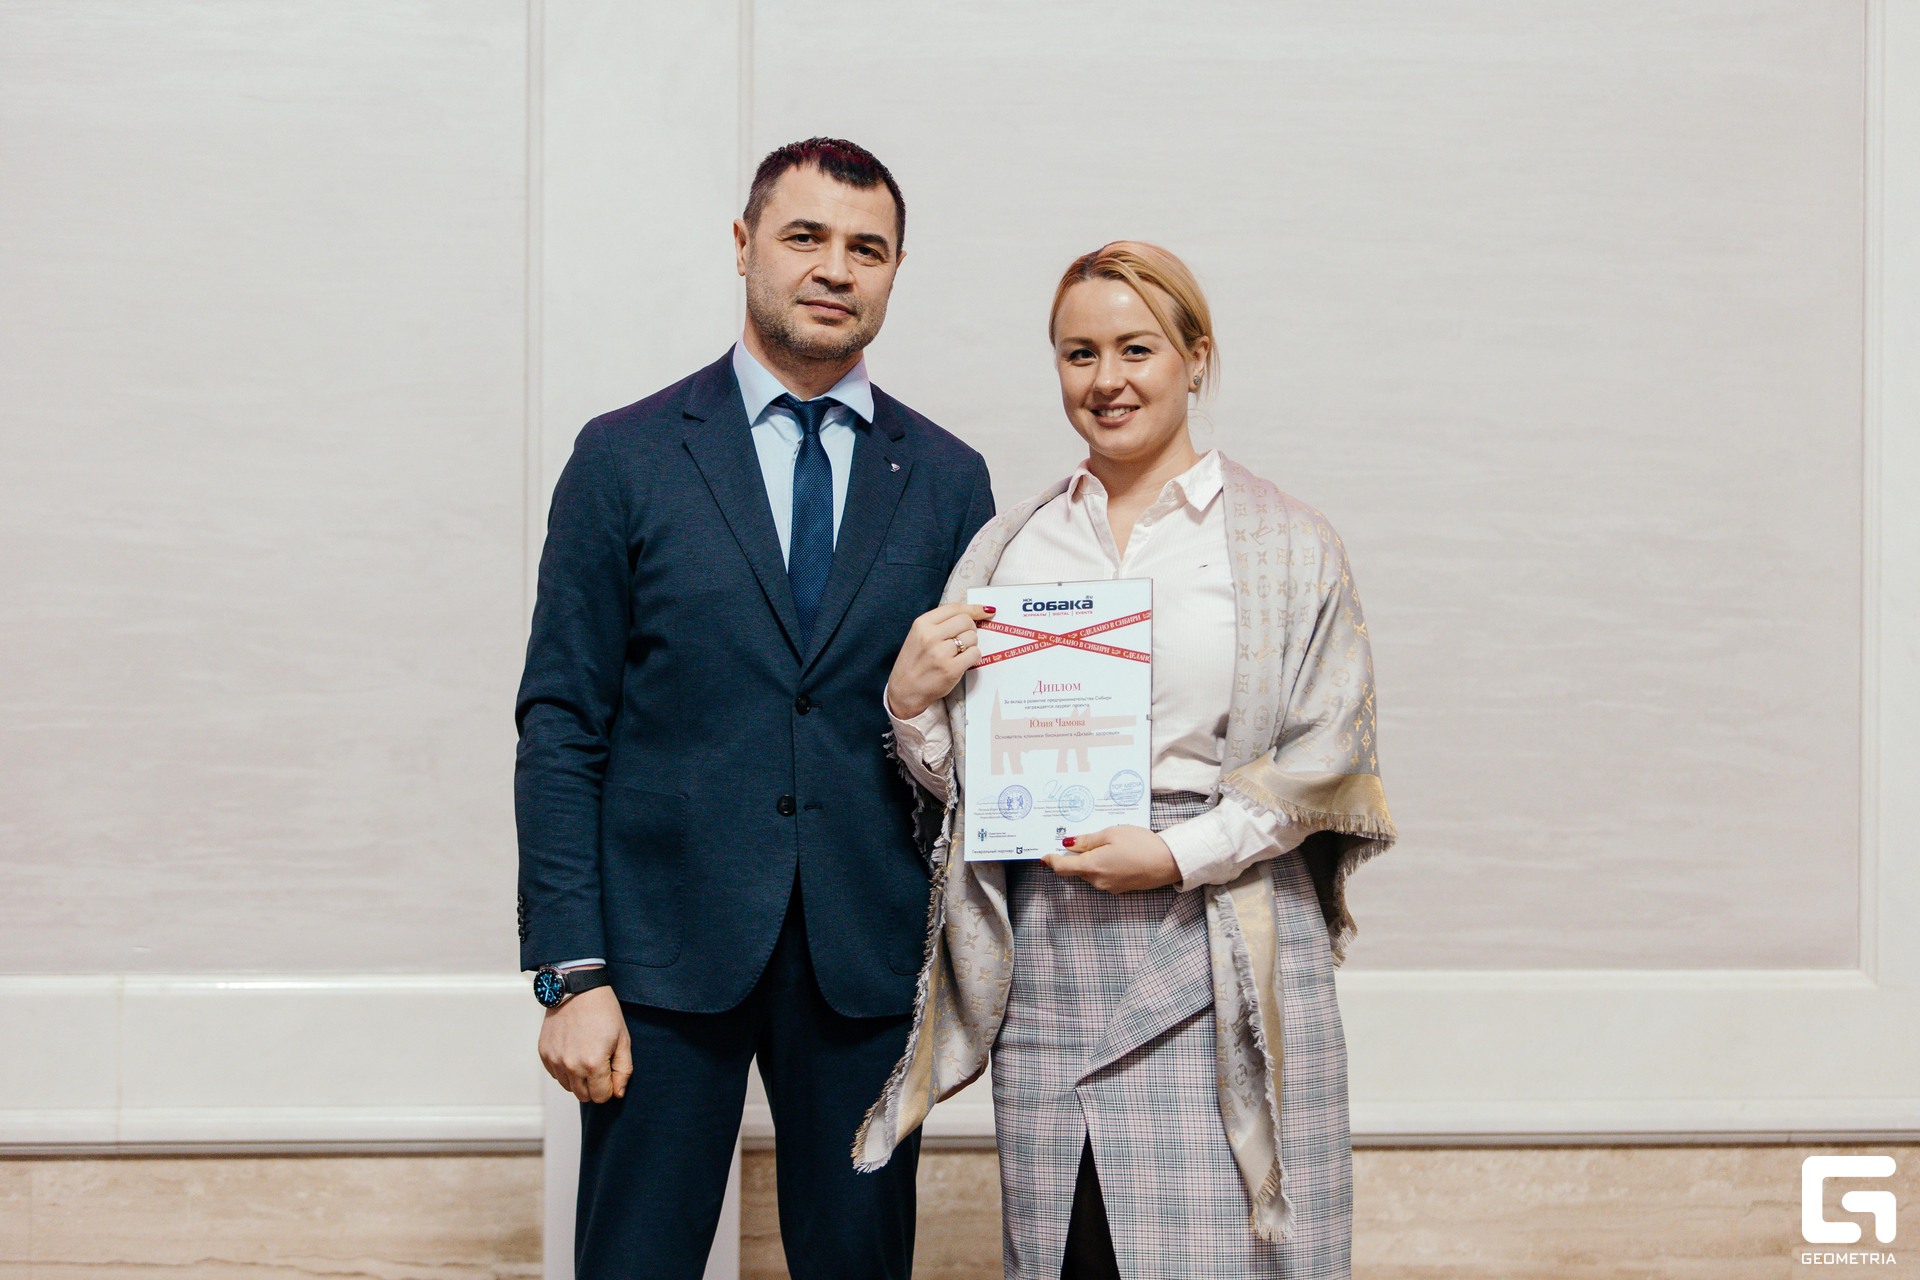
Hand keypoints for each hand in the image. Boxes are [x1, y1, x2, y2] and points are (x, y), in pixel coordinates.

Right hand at [538, 984, 630, 1102]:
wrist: (578, 989)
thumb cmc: (604, 1012)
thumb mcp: (623, 1039)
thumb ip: (623, 1070)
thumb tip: (617, 1093)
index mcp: (593, 1064)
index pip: (601, 1097)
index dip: (609, 1087)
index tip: (610, 1071)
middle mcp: (571, 1066)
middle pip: (584, 1096)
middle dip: (594, 1085)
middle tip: (600, 1064)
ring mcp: (555, 1060)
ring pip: (568, 1087)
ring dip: (578, 1079)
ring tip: (586, 1055)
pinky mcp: (544, 1054)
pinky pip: (556, 1075)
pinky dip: (565, 1069)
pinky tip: (573, 1050)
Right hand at [886, 602, 996, 719]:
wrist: (904, 689)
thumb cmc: (914, 661)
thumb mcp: (918, 635)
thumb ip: (941, 623)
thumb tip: (973, 612)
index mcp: (922, 624)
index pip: (955, 608)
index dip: (974, 608)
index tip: (986, 611)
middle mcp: (930, 636)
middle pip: (966, 621)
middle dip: (971, 628)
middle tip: (965, 638)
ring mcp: (941, 653)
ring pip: (972, 637)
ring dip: (971, 644)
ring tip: (960, 652)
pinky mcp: (951, 669)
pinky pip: (975, 654)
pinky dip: (974, 657)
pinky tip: (964, 661)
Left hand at [1042, 825, 1181, 893]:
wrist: (1169, 862)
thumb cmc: (1141, 844)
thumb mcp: (1111, 834)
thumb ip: (1087, 841)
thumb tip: (1068, 844)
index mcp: (1092, 867)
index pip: (1062, 868)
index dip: (1051, 861)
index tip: (1044, 855)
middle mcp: (1098, 881)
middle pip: (1076, 870)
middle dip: (1072, 857)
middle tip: (1074, 840)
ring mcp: (1109, 887)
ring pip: (1089, 874)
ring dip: (1088, 861)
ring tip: (1100, 843)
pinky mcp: (1120, 888)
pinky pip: (1102, 877)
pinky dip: (1101, 866)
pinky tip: (1113, 854)